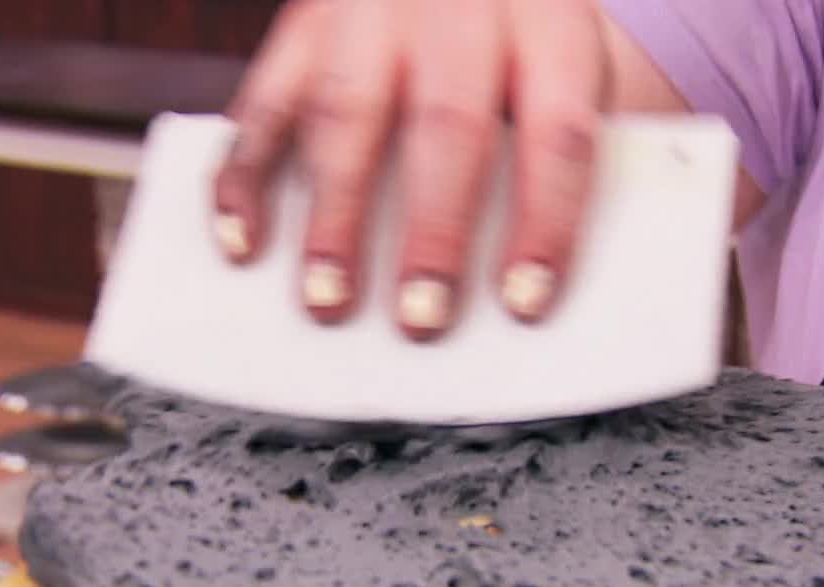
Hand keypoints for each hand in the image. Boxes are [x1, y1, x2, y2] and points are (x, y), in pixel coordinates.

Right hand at [210, 0, 612, 339]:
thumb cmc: (530, 38)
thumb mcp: (579, 66)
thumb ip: (567, 150)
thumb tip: (539, 275)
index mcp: (549, 22)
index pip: (555, 132)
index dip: (544, 223)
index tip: (524, 302)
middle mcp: (456, 7)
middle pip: (446, 124)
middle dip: (433, 233)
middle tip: (421, 318)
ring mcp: (370, 9)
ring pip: (347, 113)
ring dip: (335, 217)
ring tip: (328, 299)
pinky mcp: (304, 24)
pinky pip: (266, 100)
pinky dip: (246, 175)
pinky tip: (243, 241)